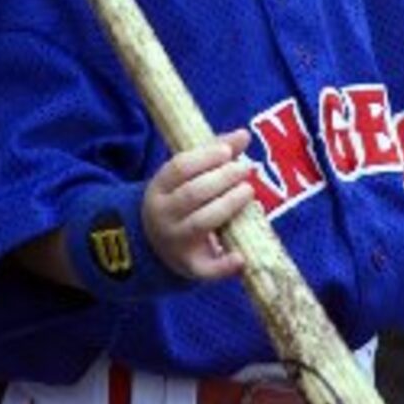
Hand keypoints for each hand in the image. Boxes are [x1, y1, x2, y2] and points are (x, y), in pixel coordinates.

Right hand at [141, 128, 253, 282]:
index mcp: (158, 189)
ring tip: (249, 191)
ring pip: (201, 224)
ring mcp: (175, 242)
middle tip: (246, 169)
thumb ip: (212, 154)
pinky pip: (207, 269)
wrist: (153, 245)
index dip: (204, 158)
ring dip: (228, 206)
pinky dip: (224, 265)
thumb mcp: (185, 177)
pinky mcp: (190, 267)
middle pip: (192, 194)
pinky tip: (241, 257)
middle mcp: (163, 215)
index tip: (228, 151)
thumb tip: (244, 134)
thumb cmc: (178, 200)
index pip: (179, 168)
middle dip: (222, 179)